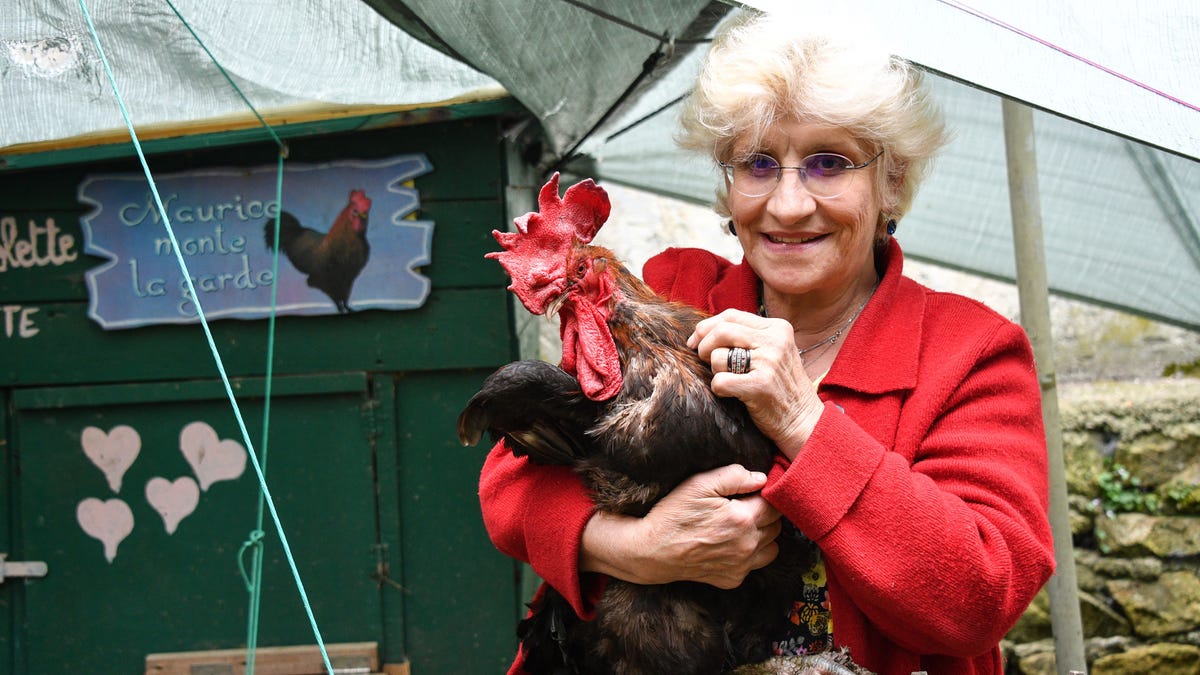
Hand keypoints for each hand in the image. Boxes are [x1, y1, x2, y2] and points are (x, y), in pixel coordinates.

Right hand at [580, 464, 780, 588]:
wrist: (652, 551)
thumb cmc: (674, 514)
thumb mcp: (699, 484)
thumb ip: (734, 476)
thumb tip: (762, 478)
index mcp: (742, 518)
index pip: (774, 503)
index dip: (765, 494)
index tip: (752, 491)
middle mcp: (747, 545)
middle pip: (776, 525)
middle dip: (765, 513)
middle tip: (743, 506)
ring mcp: (741, 565)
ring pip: (773, 547)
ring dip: (763, 535)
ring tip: (741, 526)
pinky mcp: (733, 579)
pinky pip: (755, 565)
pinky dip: (750, 554)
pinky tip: (730, 544)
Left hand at [688, 309, 822, 457]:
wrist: (804, 420)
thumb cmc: (781, 386)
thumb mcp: (773, 351)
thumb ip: (747, 337)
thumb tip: (702, 331)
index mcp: (778, 328)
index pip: (731, 315)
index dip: (707, 327)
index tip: (695, 341)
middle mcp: (775, 341)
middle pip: (722, 331)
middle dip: (704, 345)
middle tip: (703, 360)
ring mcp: (769, 363)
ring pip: (718, 356)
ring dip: (714, 370)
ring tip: (729, 380)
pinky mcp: (760, 386)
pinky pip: (720, 381)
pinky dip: (718, 389)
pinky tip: (731, 394)